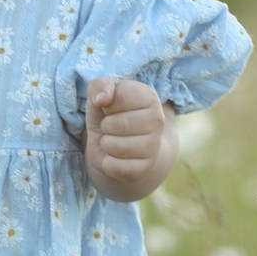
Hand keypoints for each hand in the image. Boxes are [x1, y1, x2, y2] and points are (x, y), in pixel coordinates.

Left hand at [84, 78, 175, 199]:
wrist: (122, 142)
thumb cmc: (111, 112)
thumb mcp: (101, 94)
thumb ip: (99, 86)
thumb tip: (102, 99)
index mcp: (149, 97)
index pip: (118, 99)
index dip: (106, 104)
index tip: (112, 107)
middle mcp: (157, 121)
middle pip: (115, 124)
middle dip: (105, 125)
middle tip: (112, 126)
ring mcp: (153, 147)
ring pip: (113, 146)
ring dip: (106, 143)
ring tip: (114, 140)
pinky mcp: (144, 169)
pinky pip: (113, 166)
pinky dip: (107, 162)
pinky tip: (116, 156)